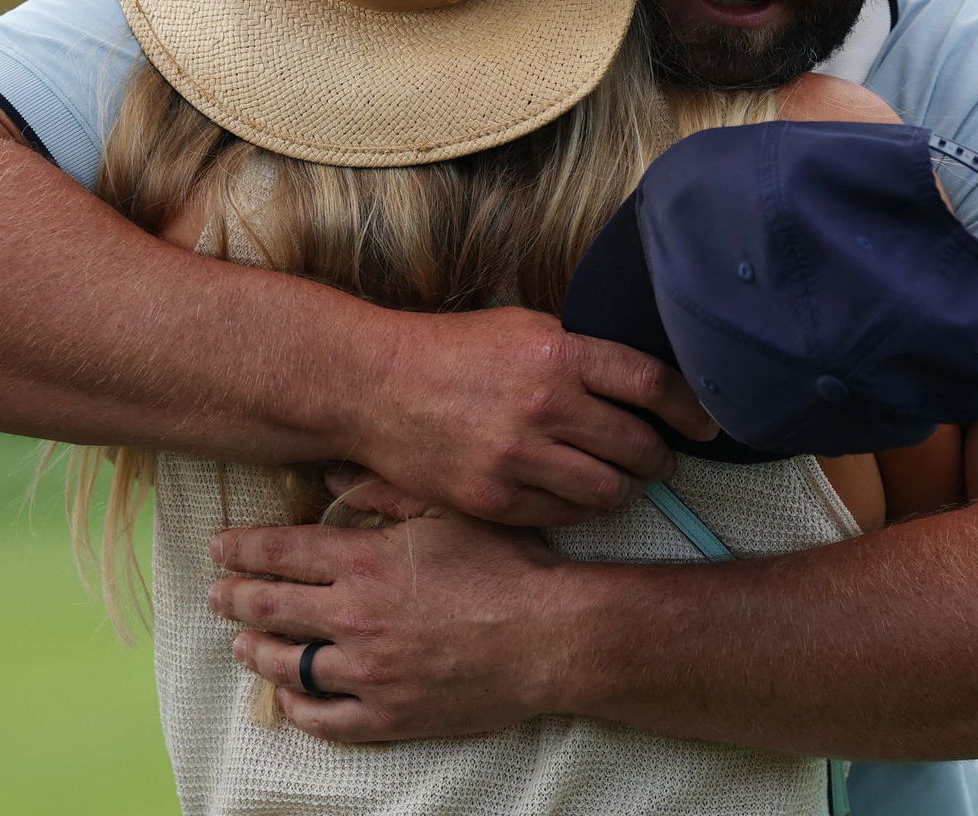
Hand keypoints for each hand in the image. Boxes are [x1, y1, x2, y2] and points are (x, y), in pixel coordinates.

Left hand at [209, 513, 572, 742]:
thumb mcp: (451, 510)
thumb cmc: (506, 564)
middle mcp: (354, 618)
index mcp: (366, 562)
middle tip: (215, 594)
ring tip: (241, 643)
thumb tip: (334, 471)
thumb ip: (389, 488)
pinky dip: (296, 707)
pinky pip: (322, 719)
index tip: (219, 547)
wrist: (548, 636)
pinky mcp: (387, 715)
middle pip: (272, 609)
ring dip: (255, 651)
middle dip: (235, 598)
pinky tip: (287, 696)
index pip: (282, 553)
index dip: (244, 549)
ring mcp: (367, 673)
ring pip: (289, 664)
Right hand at [346, 305, 715, 525]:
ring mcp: (518, 457)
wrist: (377, 385)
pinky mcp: (494, 499)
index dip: (692, 407)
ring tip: (623, 479)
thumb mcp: (526, 326)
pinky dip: (581, 507)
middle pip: (639, 445)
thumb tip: (644, 382)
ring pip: (608, 490)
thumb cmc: (456, 350)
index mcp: (559, 352)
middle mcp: (545, 405)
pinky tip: (577, 493)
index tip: (708, 422)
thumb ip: (583, 353)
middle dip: (662, 457)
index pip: (652, 384)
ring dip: (626, 487)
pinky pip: (565, 515)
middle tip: (663, 458)